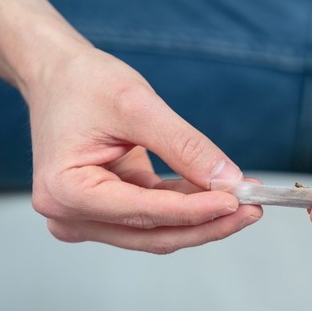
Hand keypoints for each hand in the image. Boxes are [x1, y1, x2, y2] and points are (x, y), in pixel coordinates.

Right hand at [26, 46, 260, 253]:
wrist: (58, 77)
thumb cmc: (82, 84)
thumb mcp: (137, 105)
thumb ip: (184, 146)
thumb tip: (227, 180)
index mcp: (65, 191)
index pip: (145, 212)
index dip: (197, 211)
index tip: (238, 201)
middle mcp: (69, 215)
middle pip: (154, 233)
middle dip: (208, 222)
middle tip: (253, 208)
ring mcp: (85, 219)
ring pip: (158, 231)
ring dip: (203, 218)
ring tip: (246, 199)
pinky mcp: (104, 214)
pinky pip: (155, 217)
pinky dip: (189, 207)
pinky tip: (221, 194)